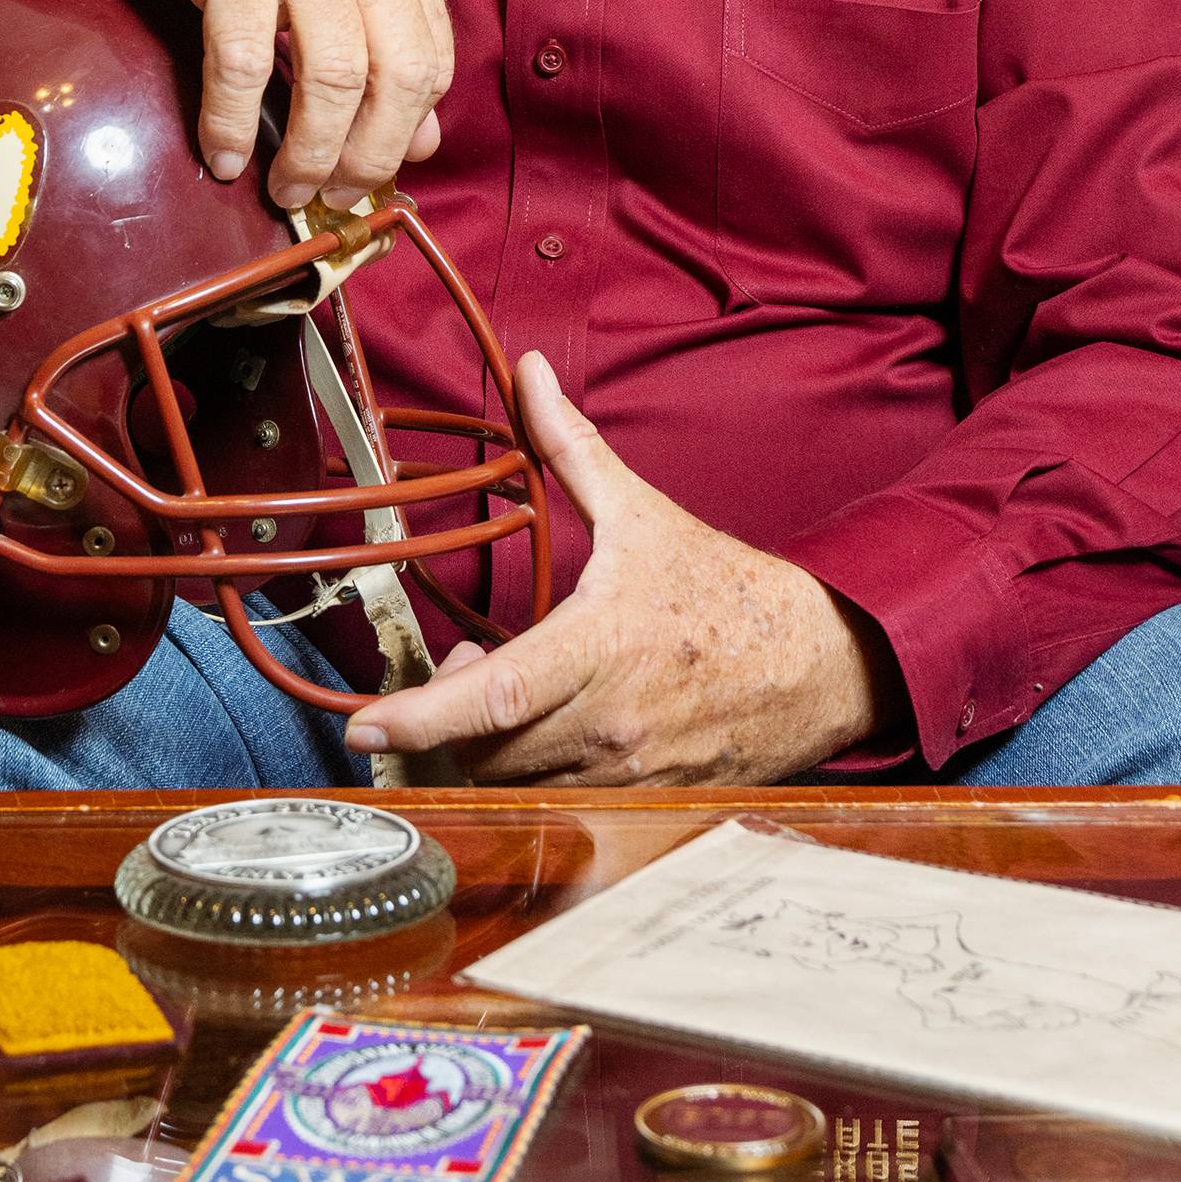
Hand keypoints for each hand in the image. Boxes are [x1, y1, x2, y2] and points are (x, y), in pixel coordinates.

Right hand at [131, 0, 453, 208]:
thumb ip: (390, 34)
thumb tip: (423, 139)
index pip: (434, 59)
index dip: (409, 130)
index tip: (375, 170)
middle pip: (399, 76)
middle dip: (370, 157)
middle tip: (336, 195)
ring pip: (332, 78)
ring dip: (311, 152)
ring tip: (285, 185)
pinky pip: (242, 62)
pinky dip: (231, 122)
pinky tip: (223, 154)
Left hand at [344, 352, 886, 780]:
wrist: (817, 663)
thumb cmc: (723, 590)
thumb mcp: (640, 513)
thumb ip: (572, 446)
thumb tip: (530, 373)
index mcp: (600, 647)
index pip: (495, 696)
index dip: (421, 715)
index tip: (363, 724)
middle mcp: (607, 724)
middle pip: (485, 750)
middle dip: (451, 719)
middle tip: (470, 670)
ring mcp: (625, 774)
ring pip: (515, 785)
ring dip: (489, 749)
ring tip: (511, 697)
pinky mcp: (642, 803)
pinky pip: (557, 807)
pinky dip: (533, 777)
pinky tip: (548, 735)